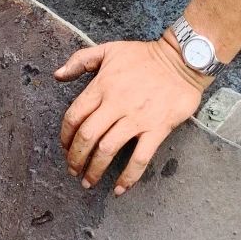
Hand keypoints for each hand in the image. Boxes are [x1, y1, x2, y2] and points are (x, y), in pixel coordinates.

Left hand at [54, 38, 205, 194]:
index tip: (64, 148)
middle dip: (75, 158)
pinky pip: (140, 158)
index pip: (74, 116)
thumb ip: (80, 60)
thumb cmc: (145, 56)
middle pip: (87, 137)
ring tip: (88, 182)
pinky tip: (120, 189)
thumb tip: (57, 75)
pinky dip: (128, 177)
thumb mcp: (109, 50)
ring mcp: (137, 118)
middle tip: (73, 170)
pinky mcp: (157, 128)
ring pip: (108, 150)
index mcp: (102, 86)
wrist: (182, 60)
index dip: (65, 136)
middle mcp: (116, 104)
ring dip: (95, 170)